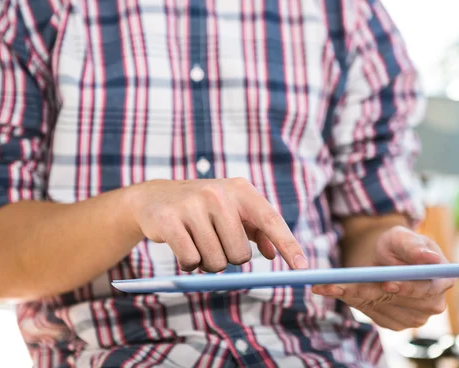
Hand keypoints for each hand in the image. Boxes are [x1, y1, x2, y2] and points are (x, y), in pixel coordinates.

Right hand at [131, 178, 307, 272]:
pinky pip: (190, 261)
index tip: (303, 268)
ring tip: (197, 243)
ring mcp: (192, 206)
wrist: (155, 198)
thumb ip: (256, 229)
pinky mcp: (170, 221)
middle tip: (215, 244)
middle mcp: (218, 194)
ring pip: (215, 262)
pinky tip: (182, 246)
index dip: (288, 245)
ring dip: (207, 263)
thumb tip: (273, 254)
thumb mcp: (232, 209)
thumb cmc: (202, 208)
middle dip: (229, 259)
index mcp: (240, 190)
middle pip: (240, 255)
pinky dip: (188, 264)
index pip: (270, 221)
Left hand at [312, 226, 453, 330]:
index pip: (427, 290)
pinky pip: (369, 312)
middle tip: (337, 284)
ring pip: (379, 306)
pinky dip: (349, 299)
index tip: (387, 283)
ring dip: (352, 294)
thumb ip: (414, 246)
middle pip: (398, 301)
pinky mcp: (393, 322)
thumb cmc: (397, 243)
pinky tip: (334, 289)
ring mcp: (414, 318)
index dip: (407, 288)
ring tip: (327, 283)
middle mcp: (432, 304)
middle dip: (368, 290)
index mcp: (443, 280)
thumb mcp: (402, 237)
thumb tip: (429, 257)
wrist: (383, 255)